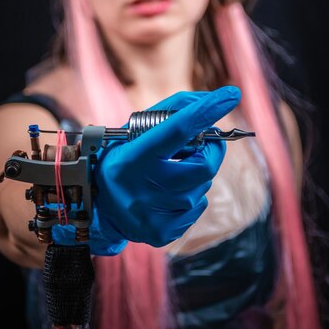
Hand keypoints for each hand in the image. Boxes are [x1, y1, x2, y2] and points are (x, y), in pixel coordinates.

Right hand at [93, 86, 240, 247]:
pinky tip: (169, 192)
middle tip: (204, 141)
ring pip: (202, 186)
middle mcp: (142, 189)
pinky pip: (197, 207)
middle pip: (203, 166)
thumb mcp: (135, 130)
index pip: (176, 130)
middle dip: (212, 149)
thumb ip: (172, 112)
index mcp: (132, 158)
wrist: (98, 205)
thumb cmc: (123, 158)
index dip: (205, 112)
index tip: (230, 95)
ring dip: (198, 173)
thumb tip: (210, 101)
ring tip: (173, 170)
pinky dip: (191, 194)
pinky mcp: (162, 232)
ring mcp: (153, 215)